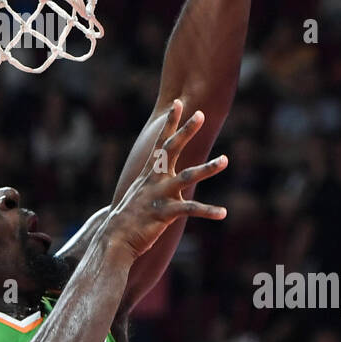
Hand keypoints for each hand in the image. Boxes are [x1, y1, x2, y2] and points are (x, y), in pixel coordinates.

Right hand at [103, 101, 227, 261]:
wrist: (114, 239)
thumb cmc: (129, 218)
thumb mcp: (141, 194)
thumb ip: (154, 183)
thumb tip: (160, 177)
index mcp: (150, 172)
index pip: (161, 142)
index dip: (170, 122)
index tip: (178, 103)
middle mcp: (155, 179)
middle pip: (172, 149)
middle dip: (186, 131)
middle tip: (201, 114)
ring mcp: (159, 194)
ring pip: (187, 177)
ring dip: (208, 168)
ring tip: (226, 160)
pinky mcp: (164, 213)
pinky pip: (190, 209)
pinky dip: (208, 211)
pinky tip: (223, 212)